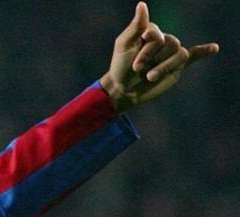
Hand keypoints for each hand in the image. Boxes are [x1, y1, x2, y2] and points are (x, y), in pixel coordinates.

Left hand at [100, 2, 218, 112]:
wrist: (124, 90)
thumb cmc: (120, 66)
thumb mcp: (124, 45)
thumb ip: (136, 26)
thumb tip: (142, 4)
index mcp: (150, 32)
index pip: (158, 34)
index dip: (146, 50)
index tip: (132, 62)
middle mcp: (163, 40)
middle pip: (171, 43)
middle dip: (152, 59)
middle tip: (137, 70)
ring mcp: (171, 53)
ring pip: (180, 54)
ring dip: (164, 67)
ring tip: (149, 77)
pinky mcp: (178, 67)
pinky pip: (195, 55)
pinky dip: (205, 51)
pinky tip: (214, 48)